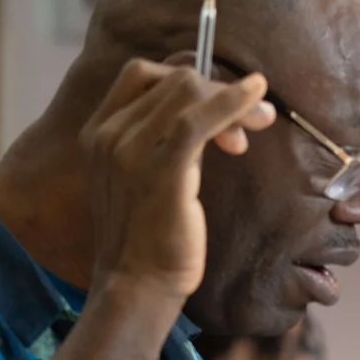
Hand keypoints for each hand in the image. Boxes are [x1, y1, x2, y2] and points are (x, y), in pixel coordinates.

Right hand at [83, 57, 274, 303]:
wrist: (135, 285)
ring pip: (188, 93)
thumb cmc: (148, 238)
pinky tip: (256, 98)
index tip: (217, 105)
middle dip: (220, 90)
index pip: (141, 75)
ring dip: (233, 99)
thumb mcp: (142, 179)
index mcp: (98, 133)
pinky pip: (198, 120)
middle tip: (255, 119)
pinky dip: (232, 102)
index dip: (186, 79)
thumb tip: (210, 118)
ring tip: (261, 122)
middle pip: (172, 80)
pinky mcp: (162, 170)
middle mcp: (108, 135)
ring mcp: (130, 150)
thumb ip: (159, 144)